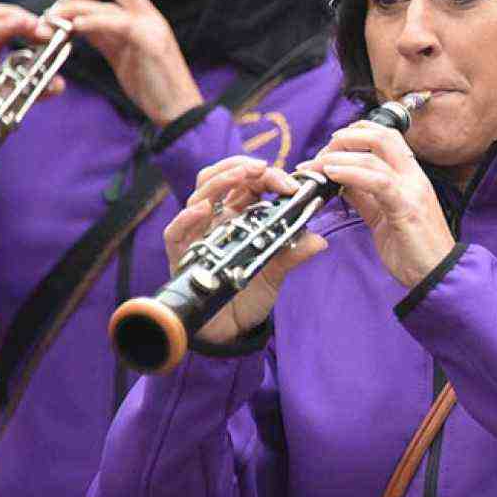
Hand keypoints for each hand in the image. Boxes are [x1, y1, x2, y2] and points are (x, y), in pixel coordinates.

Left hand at [47, 0, 202, 126]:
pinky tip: (76, 28)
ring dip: (79, 2)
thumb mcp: (122, 55)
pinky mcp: (150, 42)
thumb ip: (103, 36)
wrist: (178, 112)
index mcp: (144, 16)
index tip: (65, 4)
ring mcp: (152, 25)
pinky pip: (118, 20)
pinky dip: (93, 20)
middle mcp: (150, 15)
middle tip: (59, 7)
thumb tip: (78, 21)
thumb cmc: (152, 87)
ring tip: (58, 18)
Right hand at [167, 156, 327, 344]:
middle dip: (239, 167)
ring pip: (198, 196)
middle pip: (218, 179)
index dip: (267, 176)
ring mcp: (196, 236)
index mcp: (239, 216)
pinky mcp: (181, 256)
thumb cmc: (250, 293)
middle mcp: (215, 220)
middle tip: (262, 168)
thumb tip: (320, 240)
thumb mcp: (277, 271)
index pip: (248, 183)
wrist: (231, 328)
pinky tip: (203, 209)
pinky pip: (176, 232)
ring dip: (219, 181)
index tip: (290, 183)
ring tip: (240, 175)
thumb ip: (294, 253)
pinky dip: (187, 218)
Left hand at [307, 120, 455, 288]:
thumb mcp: (383, 218)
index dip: (358, 133)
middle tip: (322, 151)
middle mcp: (414, 177)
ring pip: (375, 154)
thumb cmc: (414, 252)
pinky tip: (332, 174)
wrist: (439, 276)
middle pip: (382, 136)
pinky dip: (350, 173)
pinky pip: (377, 181)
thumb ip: (365, 197)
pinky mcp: (406, 207)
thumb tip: (340, 181)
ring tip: (317, 164)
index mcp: (411, 177)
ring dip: (340, 154)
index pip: (386, 138)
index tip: (332, 144)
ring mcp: (412, 190)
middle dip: (347, 136)